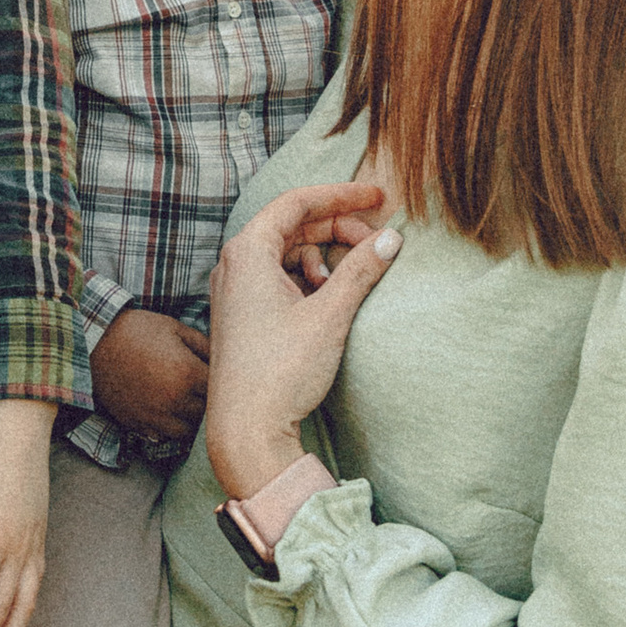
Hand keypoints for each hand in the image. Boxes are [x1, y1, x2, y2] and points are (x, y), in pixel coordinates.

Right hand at [90, 307, 210, 446]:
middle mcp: (175, 400)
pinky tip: (165, 412)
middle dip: (208, 402)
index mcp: (188, 374)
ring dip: (190, 419)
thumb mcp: (174, 328)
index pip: (221, 390)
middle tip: (202, 389)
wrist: (94, 343)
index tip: (218, 376)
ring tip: (185, 403)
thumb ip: (203, 344)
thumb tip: (222, 356)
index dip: (222, 383)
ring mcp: (156, 416)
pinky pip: (163, 437)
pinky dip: (168, 428)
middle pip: (207, 414)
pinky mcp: (138, 424)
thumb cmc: (136, 330)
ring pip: (187, 431)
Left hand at [205, 183, 398, 500]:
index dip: (341, 195)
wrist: (246, 431)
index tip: (378, 195)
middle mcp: (233, 264)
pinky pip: (278, 279)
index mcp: (246, 252)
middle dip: (338, 228)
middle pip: (293, 226)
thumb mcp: (330, 315)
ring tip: (347, 283)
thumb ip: (362, 270)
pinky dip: (308, 280)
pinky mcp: (241, 315)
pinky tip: (327, 301)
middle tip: (377, 240)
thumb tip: (392, 238)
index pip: (297, 203)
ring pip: (287, 253)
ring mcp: (234, 291)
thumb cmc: (280, 371)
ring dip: (324, 257)